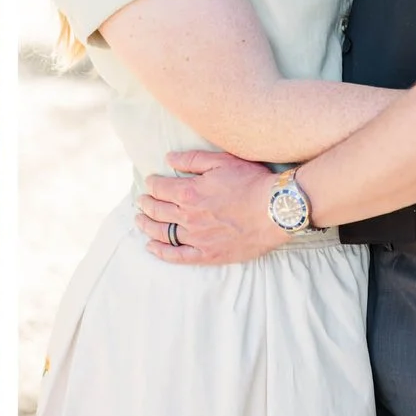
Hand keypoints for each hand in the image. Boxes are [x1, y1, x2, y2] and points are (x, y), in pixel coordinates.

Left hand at [137, 148, 277, 263]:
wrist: (276, 211)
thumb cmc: (250, 182)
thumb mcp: (220, 160)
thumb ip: (191, 160)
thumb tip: (167, 159)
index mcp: (189, 191)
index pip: (159, 187)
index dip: (152, 183)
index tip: (151, 183)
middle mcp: (189, 216)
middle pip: (157, 210)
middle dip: (145, 204)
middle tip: (141, 201)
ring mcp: (199, 238)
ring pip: (163, 233)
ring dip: (147, 226)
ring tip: (140, 221)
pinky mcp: (211, 254)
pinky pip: (180, 257)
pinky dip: (163, 253)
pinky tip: (152, 248)